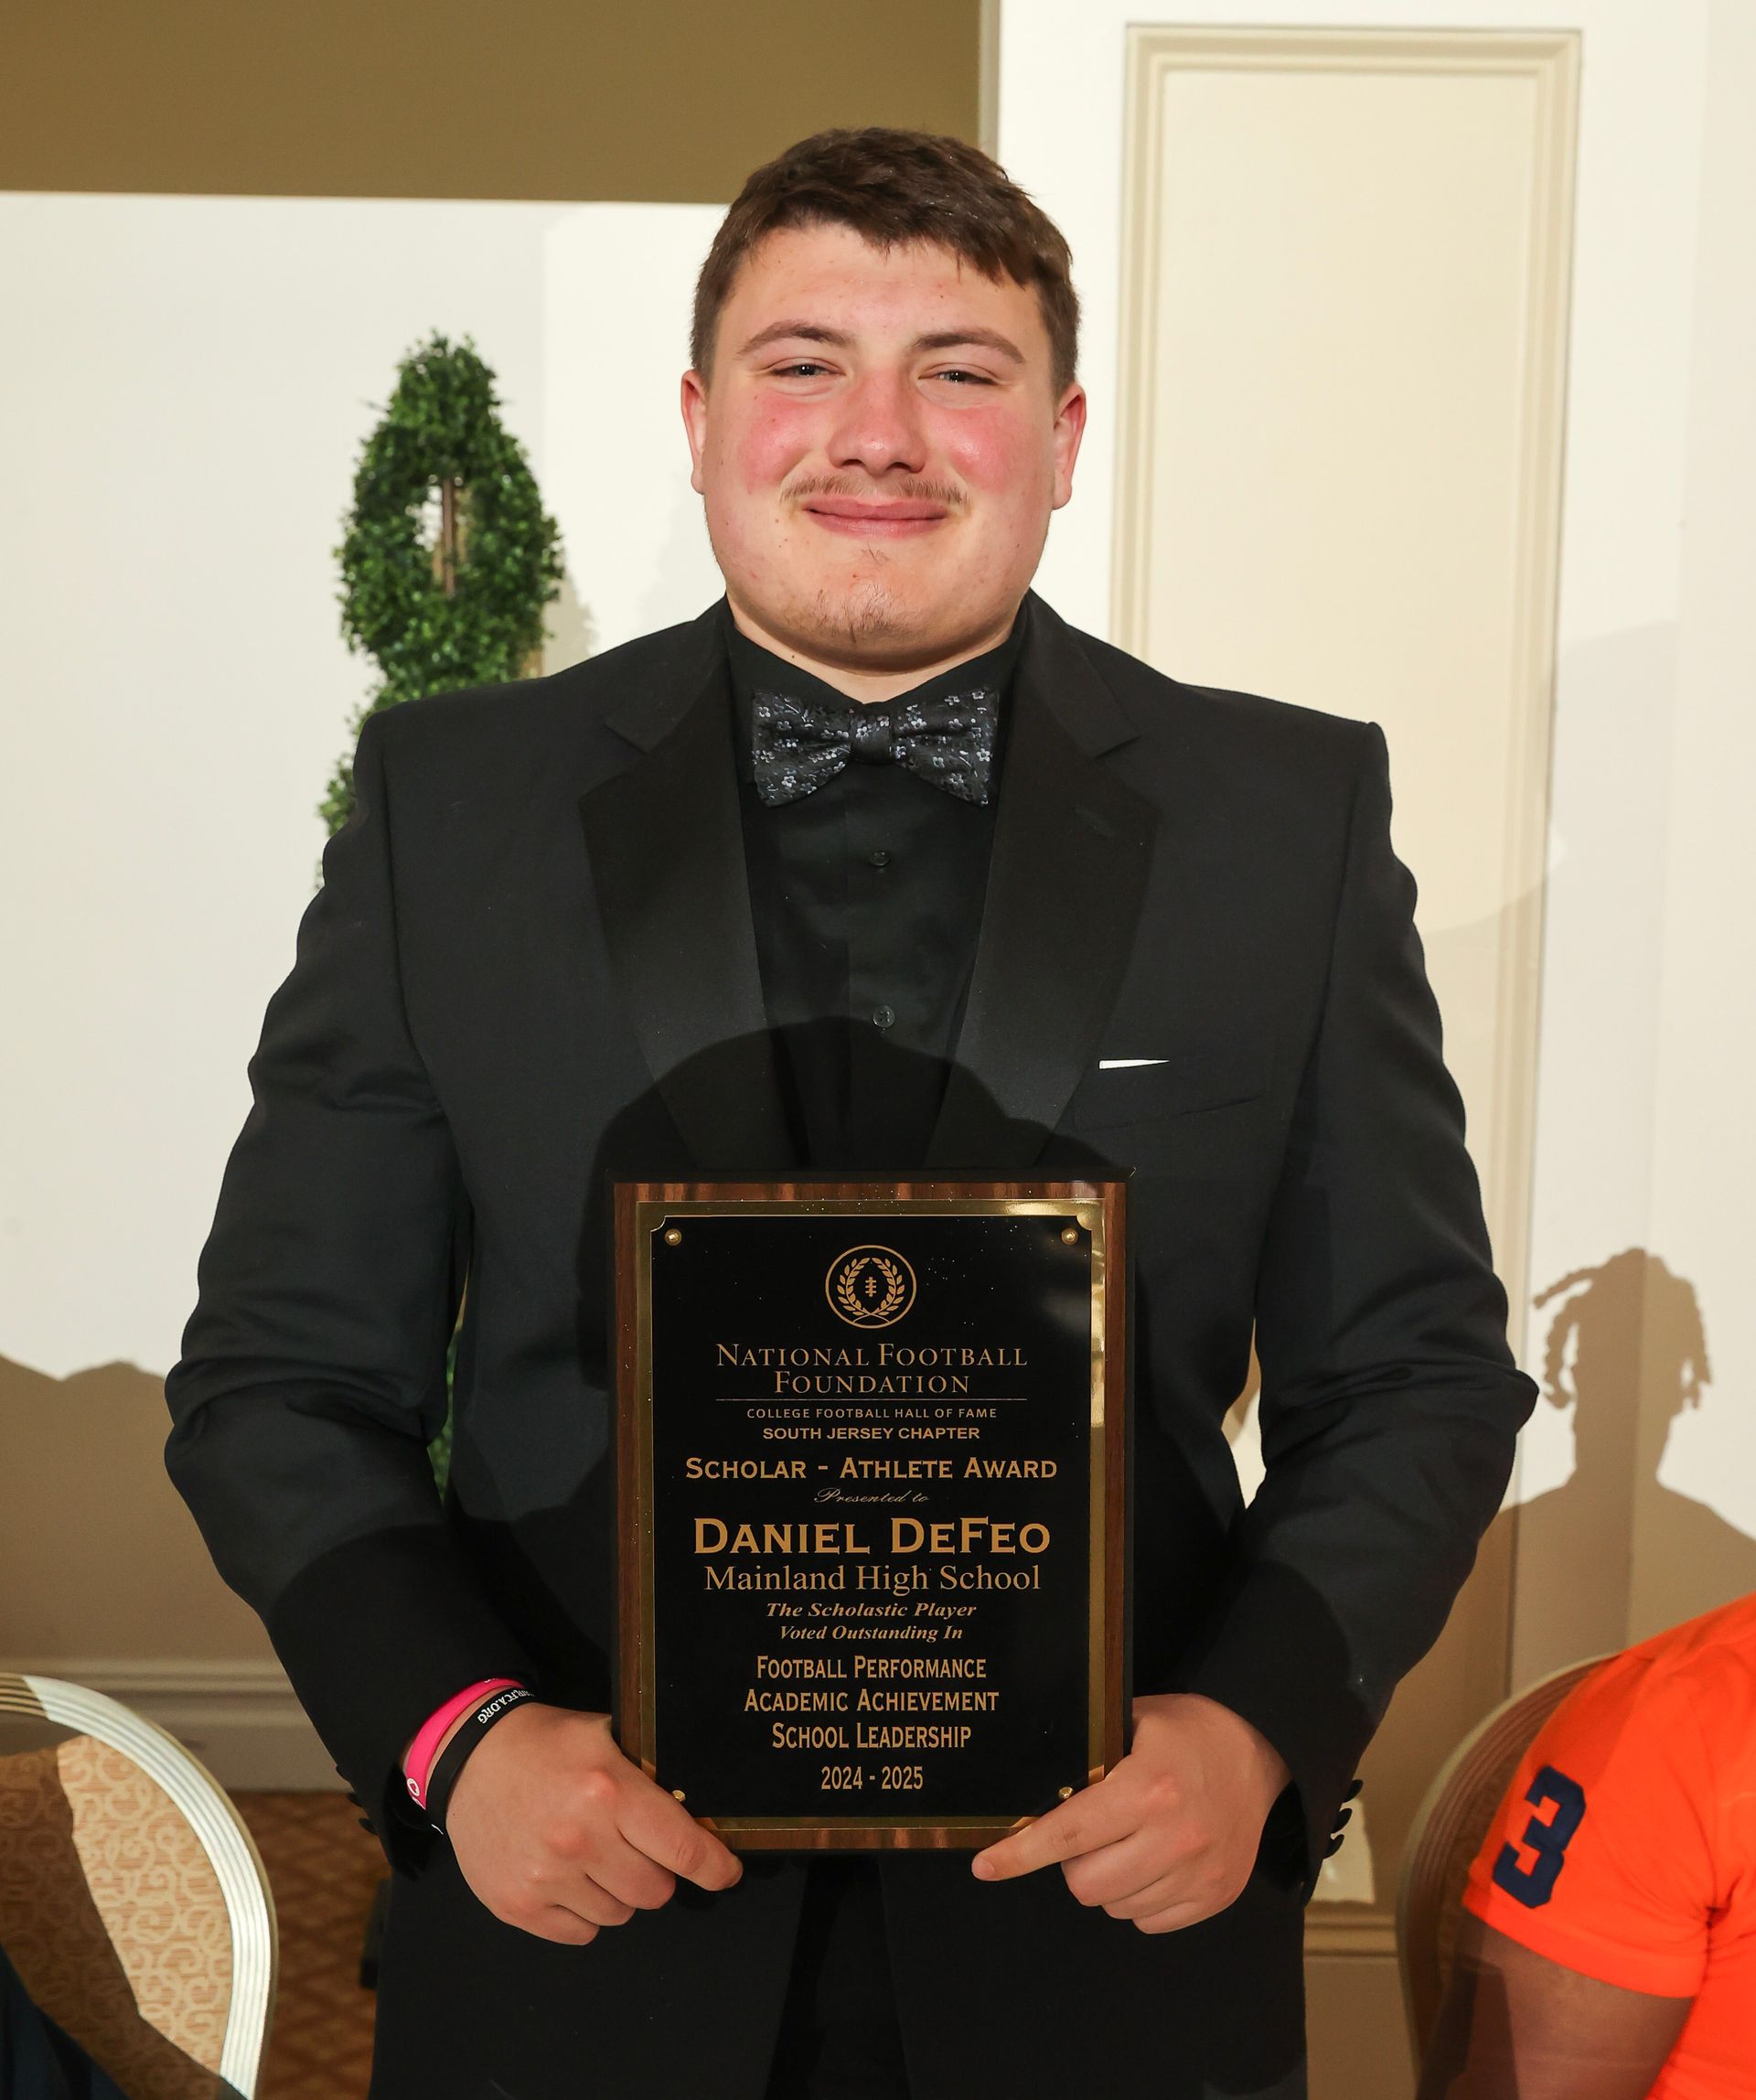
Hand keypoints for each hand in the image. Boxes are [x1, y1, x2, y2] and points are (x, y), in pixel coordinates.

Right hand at [440, 1702, 741, 1943]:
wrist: (468, 1757)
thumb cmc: (545, 1744)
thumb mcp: (605, 1736)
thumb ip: (648, 1772)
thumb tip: (697, 1807)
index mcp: (608, 1791)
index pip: (683, 1848)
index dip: (715, 1867)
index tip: (726, 1873)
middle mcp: (579, 1839)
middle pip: (655, 1891)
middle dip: (658, 1873)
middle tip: (639, 1850)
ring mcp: (545, 1878)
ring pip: (620, 1915)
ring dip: (619, 1893)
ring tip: (596, 1858)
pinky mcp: (517, 1905)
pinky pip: (581, 1933)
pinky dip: (585, 1913)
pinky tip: (570, 1878)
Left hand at [970, 1692, 1289, 1932]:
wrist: (1257, 1749)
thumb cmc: (1184, 1732)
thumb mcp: (1132, 1722)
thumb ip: (1088, 1758)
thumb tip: (1031, 1789)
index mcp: (1148, 1788)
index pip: (1067, 1834)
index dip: (1020, 1853)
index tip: (985, 1867)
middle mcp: (1176, 1836)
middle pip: (1085, 1884)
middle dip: (1072, 1861)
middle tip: (1089, 1832)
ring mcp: (1200, 1872)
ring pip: (1114, 1907)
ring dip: (1108, 1881)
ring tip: (1128, 1840)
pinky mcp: (1216, 1895)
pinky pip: (1149, 1922)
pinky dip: (1139, 1898)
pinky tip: (1153, 1861)